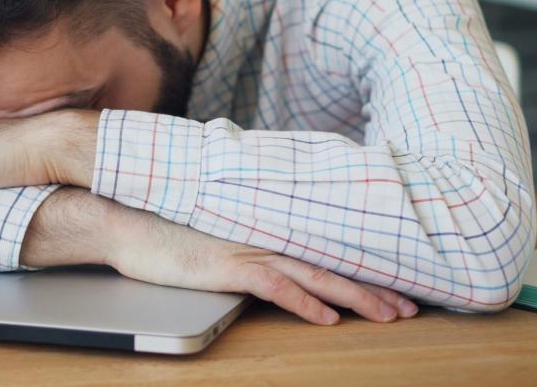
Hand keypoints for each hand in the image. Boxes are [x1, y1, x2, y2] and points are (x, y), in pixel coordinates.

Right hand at [23, 189, 418, 325]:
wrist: (125, 218)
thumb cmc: (163, 226)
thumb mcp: (212, 231)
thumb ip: (243, 237)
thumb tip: (264, 251)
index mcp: (263, 228)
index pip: (323, 250)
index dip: (361, 269)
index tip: (394, 285)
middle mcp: (264, 236)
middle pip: (331, 263)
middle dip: (375, 287)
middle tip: (411, 307)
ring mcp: (248, 249)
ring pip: (316, 274)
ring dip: (356, 296)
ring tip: (389, 314)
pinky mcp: (228, 266)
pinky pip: (276, 286)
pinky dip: (305, 302)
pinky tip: (328, 318)